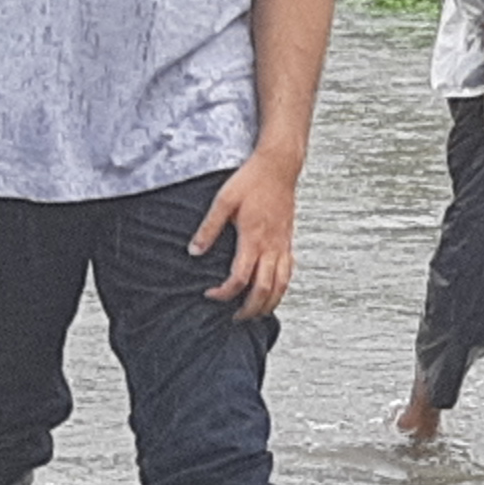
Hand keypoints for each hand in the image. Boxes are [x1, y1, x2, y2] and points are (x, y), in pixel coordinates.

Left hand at [190, 146, 300, 319]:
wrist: (279, 166)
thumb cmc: (252, 180)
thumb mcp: (223, 200)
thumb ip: (208, 228)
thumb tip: (194, 251)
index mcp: (253, 238)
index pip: (240, 278)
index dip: (224, 293)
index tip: (210, 294)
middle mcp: (271, 246)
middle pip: (264, 290)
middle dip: (249, 309)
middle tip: (235, 318)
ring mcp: (283, 245)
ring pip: (281, 286)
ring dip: (269, 304)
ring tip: (255, 314)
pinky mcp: (289, 241)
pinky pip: (289, 273)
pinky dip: (282, 289)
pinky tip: (273, 293)